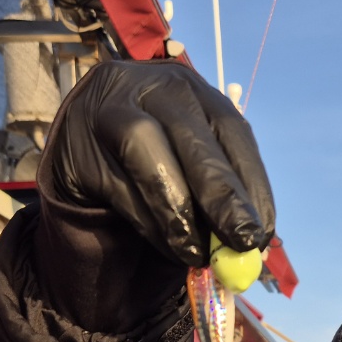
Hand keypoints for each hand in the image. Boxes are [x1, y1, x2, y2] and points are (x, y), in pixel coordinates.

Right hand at [42, 60, 274, 265]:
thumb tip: (253, 247)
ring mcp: (110, 107)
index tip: (263, 230)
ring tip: (199, 255)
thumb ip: (221, 196)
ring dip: (178, 211)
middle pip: (191, 137)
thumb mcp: (193, 165)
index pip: (230, 127)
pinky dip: (148, 221)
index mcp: (194, 89)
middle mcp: (153, 86)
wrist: (85, 148)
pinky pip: (116, 183)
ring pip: (145, 149)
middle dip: (221, 195)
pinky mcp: (78, 142)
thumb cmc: (157, 161)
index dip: (251, 181)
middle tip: (241, 242)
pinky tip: (169, 245)